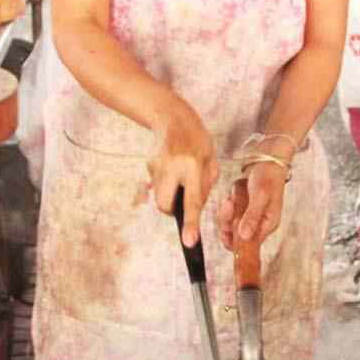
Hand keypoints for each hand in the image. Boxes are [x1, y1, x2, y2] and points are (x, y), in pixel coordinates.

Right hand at [147, 99, 217, 248]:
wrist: (172, 117)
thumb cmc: (197, 139)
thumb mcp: (211, 159)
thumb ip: (206, 186)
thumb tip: (195, 207)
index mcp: (193, 165)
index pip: (192, 201)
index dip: (191, 223)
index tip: (189, 242)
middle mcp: (172, 167)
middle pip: (165, 206)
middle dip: (172, 210)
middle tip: (181, 197)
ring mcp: (157, 166)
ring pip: (160, 196)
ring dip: (170, 194)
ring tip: (180, 175)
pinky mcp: (149, 166)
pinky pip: (158, 185)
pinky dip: (166, 183)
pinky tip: (173, 166)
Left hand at [215, 164, 285, 253]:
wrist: (267, 161)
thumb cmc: (268, 177)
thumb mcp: (261, 196)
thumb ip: (252, 216)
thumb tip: (244, 235)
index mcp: (267, 225)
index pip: (250, 246)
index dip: (236, 242)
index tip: (228, 231)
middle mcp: (258, 224)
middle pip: (235, 236)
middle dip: (228, 222)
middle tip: (230, 206)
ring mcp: (249, 217)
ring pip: (229, 224)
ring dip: (227, 211)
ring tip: (234, 197)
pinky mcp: (242, 209)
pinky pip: (228, 213)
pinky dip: (228, 203)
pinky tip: (234, 194)